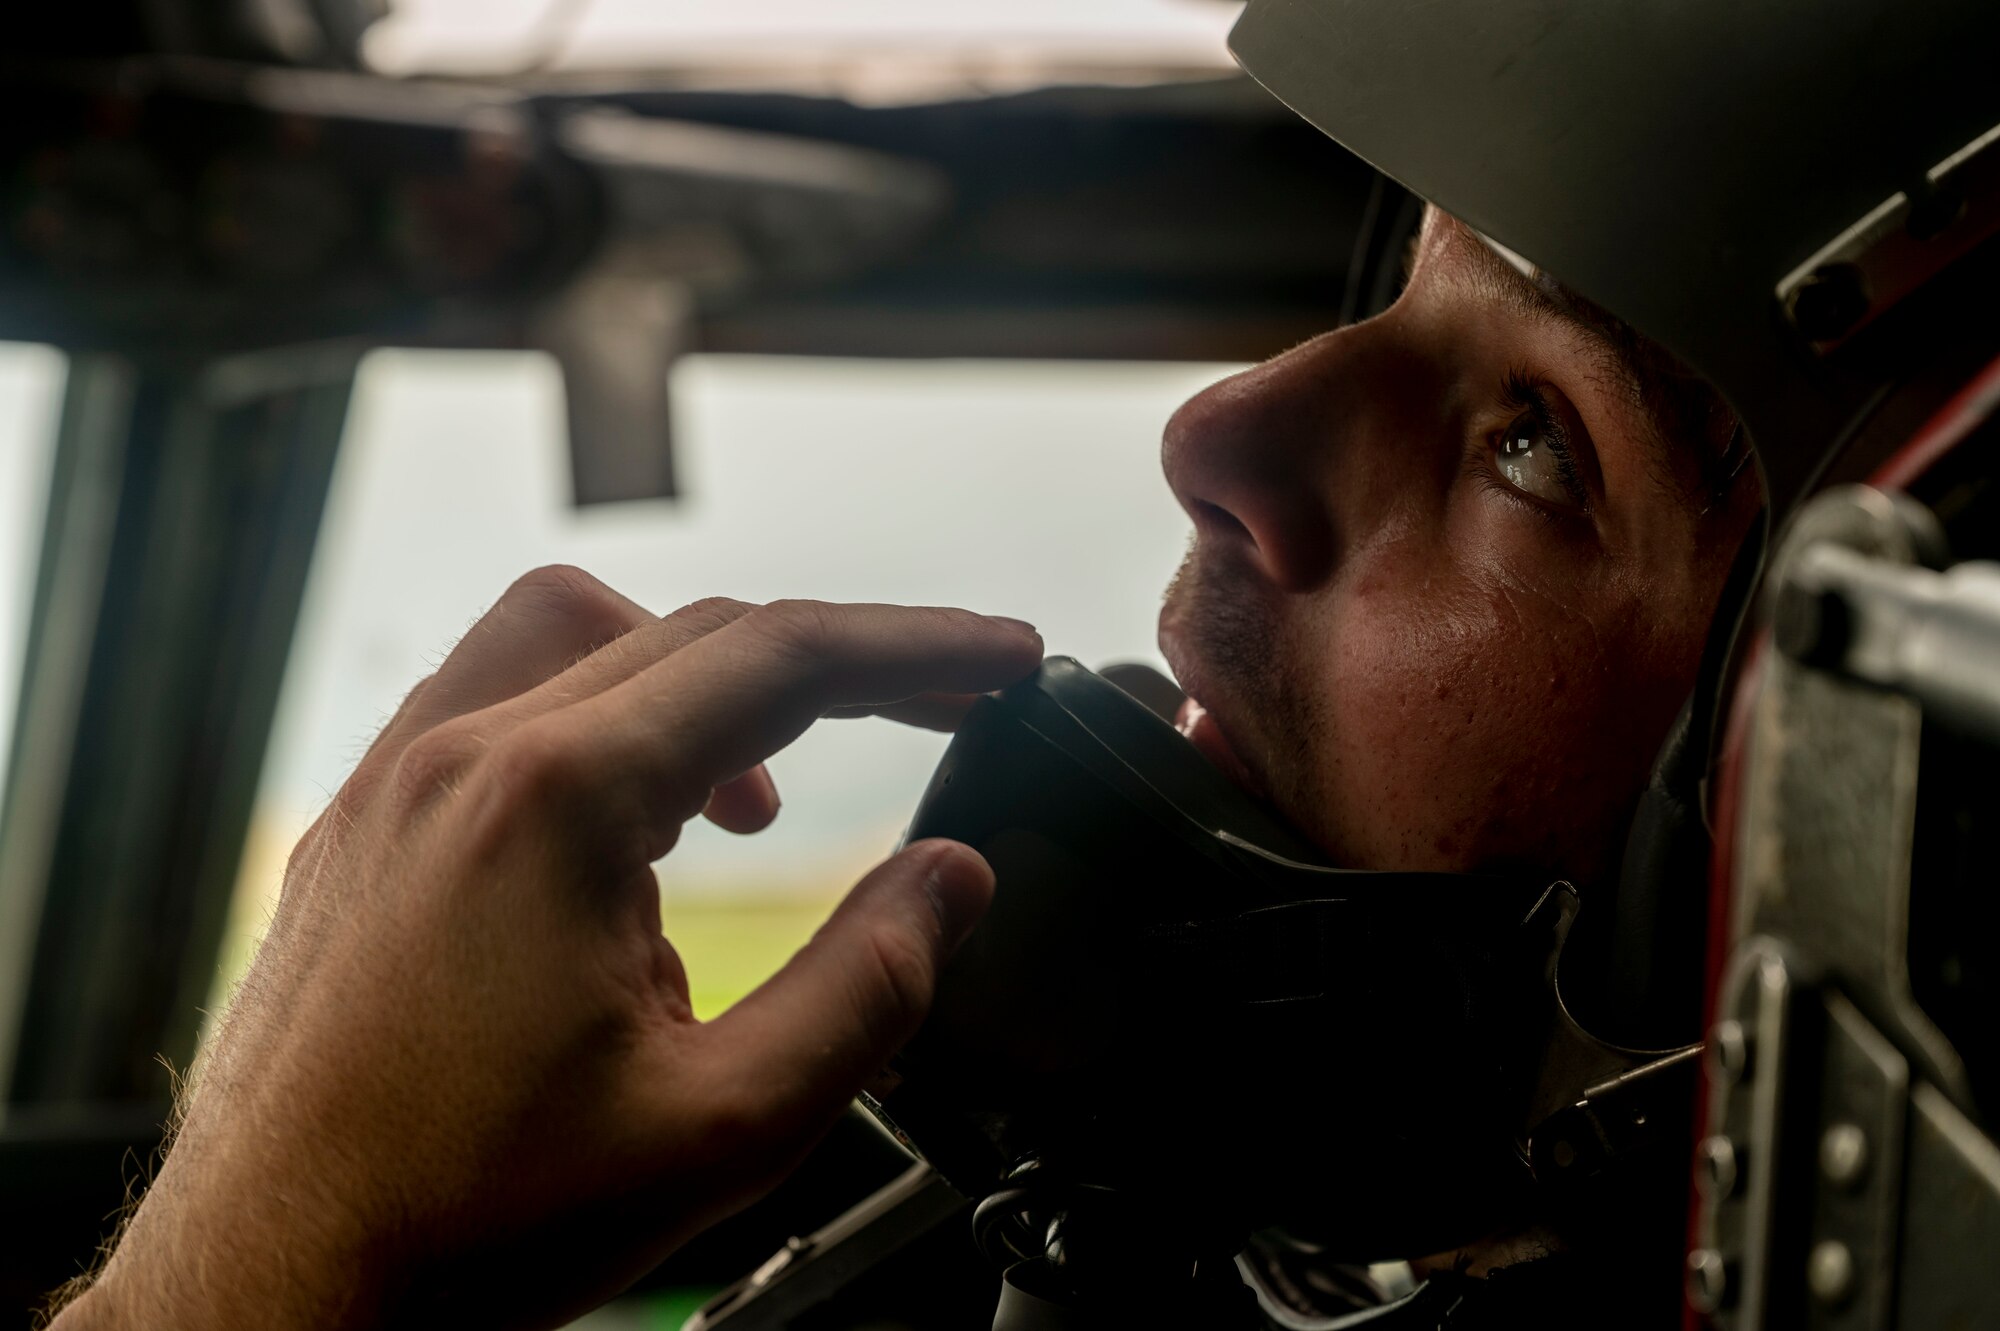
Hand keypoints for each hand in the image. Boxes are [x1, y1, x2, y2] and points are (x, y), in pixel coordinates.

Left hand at [57, 568, 1041, 1330]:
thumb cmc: (465, 1225)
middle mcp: (458, 758)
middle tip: (936, 709)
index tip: (1003, 661)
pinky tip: (632, 845)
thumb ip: (867, 987)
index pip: (779, 658)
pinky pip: (498, 709)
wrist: (271, 1293)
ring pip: (582, 640)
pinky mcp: (359, 833)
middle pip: (693, 632)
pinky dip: (601, 729)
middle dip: (835, 662)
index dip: (919, 650)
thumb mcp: (724, 1125)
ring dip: (704, 685)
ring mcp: (392, 788)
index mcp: (553, 801)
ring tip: (763, 804)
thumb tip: (950, 881)